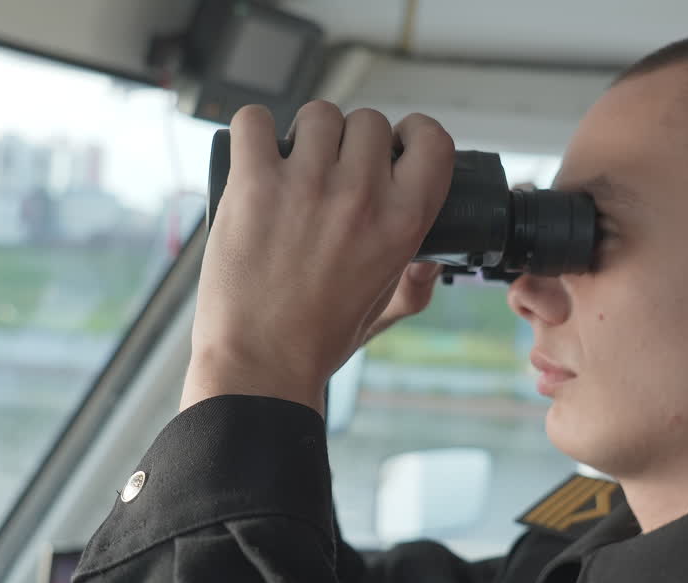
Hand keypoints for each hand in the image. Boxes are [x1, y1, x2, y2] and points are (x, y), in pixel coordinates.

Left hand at [181, 102, 454, 414]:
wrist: (260, 363)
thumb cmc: (317, 341)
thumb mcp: (383, 312)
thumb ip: (417, 286)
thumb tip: (434, 260)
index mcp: (403, 222)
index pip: (432, 140)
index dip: (412, 135)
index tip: (394, 147)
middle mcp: (361, 196)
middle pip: (369, 122)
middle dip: (350, 142)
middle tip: (329, 173)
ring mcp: (306, 185)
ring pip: (318, 114)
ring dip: (304, 136)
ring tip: (290, 170)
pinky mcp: (254, 184)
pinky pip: (254, 120)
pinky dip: (252, 131)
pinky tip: (254, 157)